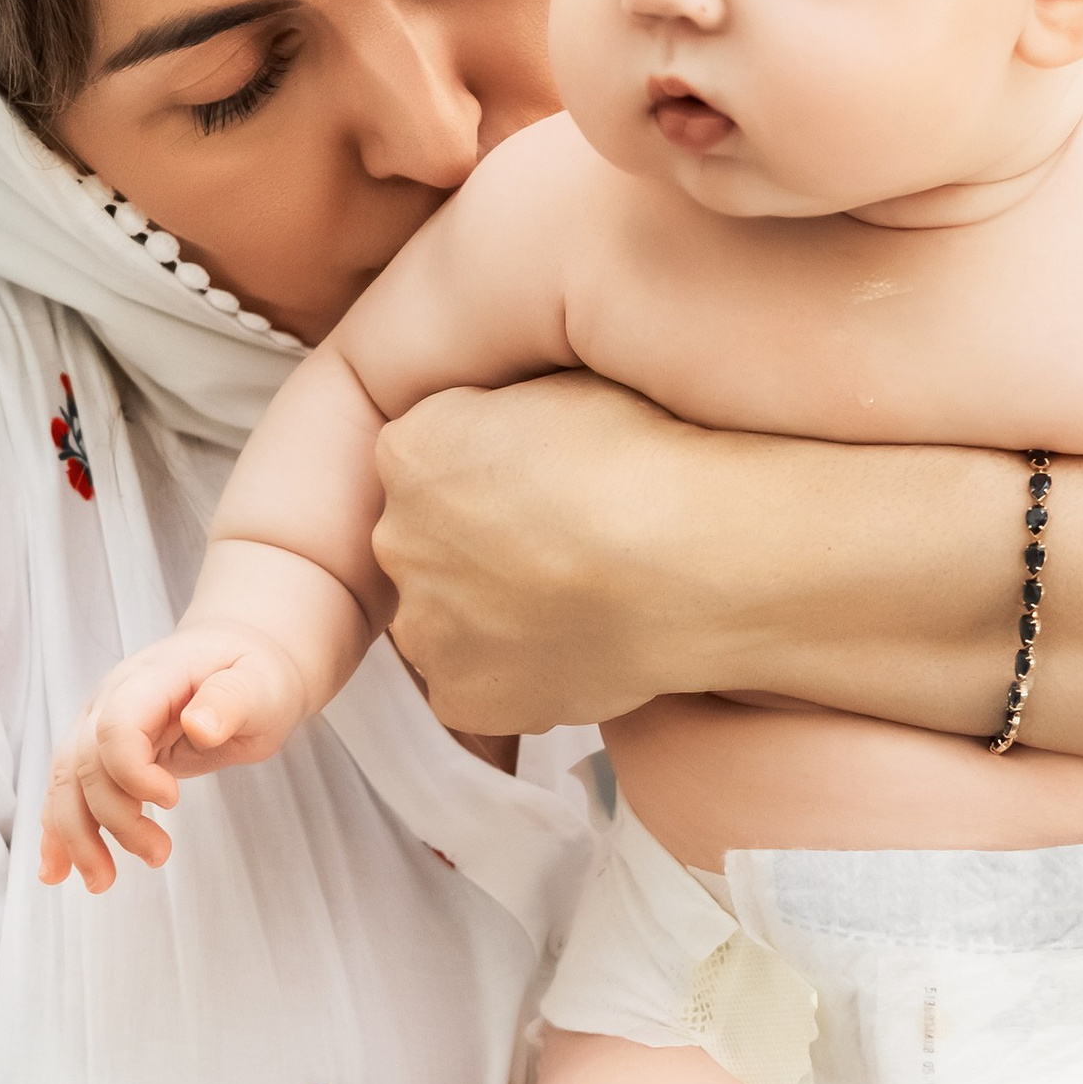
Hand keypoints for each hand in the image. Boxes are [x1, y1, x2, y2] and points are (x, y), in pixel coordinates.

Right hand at [38, 624, 308, 890]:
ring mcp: (98, 723)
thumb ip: (230, 701)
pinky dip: (59, 829)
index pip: (116, 726)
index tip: (171, 801)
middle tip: (159, 855)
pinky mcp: (99, 750)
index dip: (132, 772)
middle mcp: (111, 698)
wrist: (236, 660)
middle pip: (86, 762)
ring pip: (68, 783)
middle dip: (113, 819)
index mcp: (151, 678)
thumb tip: (201, 725)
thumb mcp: (259, 685)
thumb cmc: (251, 674)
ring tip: (101, 882)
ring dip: (77, 837)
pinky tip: (57, 869)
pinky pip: (68, 790)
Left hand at [373, 374, 730, 734]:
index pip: (429, 461)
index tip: (542, 484)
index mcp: (411, 452)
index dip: (491, 473)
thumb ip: (511, 417)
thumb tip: (520, 436)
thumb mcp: (562, 386)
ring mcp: (426, 626)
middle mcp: (398, 540)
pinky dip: (517, 676)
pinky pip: (477, 688)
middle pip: (429, 544)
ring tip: (575, 604)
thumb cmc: (640, 465)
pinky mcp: (463, 697)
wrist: (684, 562)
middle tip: (559, 550)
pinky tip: (575, 649)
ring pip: (447, 620)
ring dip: (492, 615)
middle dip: (480, 547)